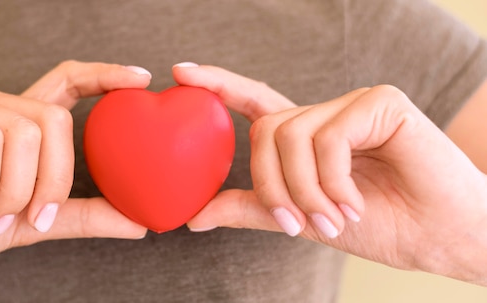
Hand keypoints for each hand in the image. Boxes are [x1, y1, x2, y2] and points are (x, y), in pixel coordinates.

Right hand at [0, 61, 150, 286]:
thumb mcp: (32, 221)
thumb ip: (82, 215)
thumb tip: (138, 220)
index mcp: (17, 123)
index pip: (67, 84)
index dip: (104, 75)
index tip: (139, 79)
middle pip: (54, 120)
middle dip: (53, 179)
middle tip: (31, 217)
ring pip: (24, 132)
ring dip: (14, 189)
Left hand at [175, 64, 486, 284]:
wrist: (441, 236)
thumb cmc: (380, 224)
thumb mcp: (302, 218)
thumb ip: (251, 209)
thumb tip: (193, 218)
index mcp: (308, 135)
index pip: (256, 101)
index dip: (218, 85)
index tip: (179, 72)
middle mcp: (326, 113)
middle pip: (267, 131)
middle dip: (276, 186)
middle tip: (301, 224)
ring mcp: (353, 103)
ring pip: (293, 135)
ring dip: (307, 190)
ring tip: (335, 219)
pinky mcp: (380, 102)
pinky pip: (329, 138)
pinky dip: (335, 180)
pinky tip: (356, 202)